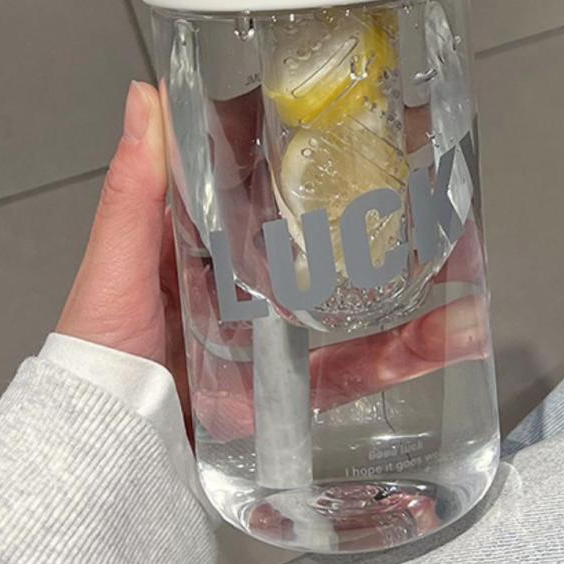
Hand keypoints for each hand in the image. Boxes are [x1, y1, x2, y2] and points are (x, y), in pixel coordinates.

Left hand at [56, 81, 489, 443]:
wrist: (110, 469)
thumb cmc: (101, 359)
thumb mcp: (116, 267)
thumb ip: (134, 190)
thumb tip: (145, 94)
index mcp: (201, 243)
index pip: (255, 179)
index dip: (298, 143)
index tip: (346, 108)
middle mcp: (244, 282)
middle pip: (317, 233)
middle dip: (372, 203)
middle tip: (426, 168)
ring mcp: (277, 335)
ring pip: (354, 294)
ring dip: (412, 275)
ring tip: (462, 247)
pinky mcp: (298, 388)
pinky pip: (361, 365)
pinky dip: (412, 352)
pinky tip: (456, 331)